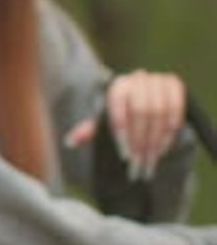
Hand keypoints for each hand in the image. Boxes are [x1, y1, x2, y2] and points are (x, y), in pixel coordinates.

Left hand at [64, 70, 186, 179]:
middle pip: (141, 111)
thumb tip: (70, 142)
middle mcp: (137, 78)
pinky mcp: (174, 84)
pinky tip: (161, 151)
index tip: (124, 157)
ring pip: (159, 113)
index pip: (118, 109)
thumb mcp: (104, 123)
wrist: (146, 101)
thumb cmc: (120, 116)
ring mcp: (157, 79)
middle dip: (140, 142)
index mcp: (117, 87)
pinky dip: (169, 132)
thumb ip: (89, 131)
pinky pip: (175, 109)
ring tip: (148, 165)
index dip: (122, 134)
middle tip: (137, 166)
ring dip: (155, 142)